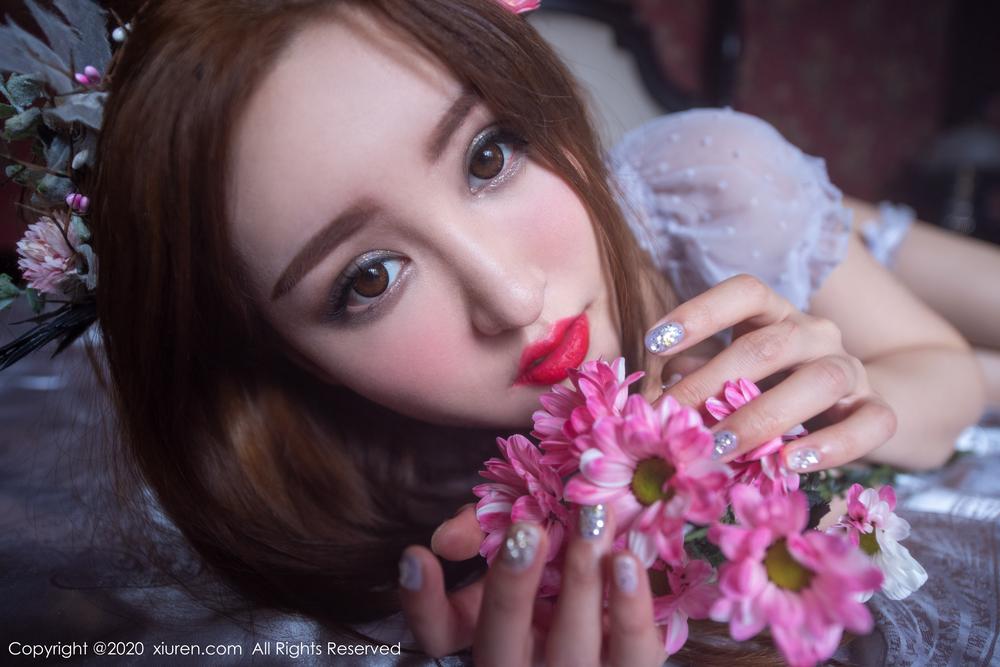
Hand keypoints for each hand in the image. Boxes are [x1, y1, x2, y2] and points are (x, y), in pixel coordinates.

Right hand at [399, 505, 666, 665]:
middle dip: (511, 587)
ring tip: (592, 521)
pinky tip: (626, 560)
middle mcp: (525, 664)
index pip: (437, 633)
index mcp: (488, 633)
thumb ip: (483, 528)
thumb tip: (449, 536)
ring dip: (580, 582)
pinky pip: (635, 651)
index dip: (421, 600)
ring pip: (572, 648)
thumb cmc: (557, 558)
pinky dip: (630, 607)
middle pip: (502, 644)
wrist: (620, 601)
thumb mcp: (514, 544)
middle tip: (527, 529)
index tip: (420, 554)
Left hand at [645, 274, 896, 471]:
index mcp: (776, 314)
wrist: (856, 407)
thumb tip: (651, 399)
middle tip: (672, 420)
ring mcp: (852, 369)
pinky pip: (869, 423)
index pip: (745, 292)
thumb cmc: (774, 388)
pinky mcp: (878, 410)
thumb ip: (697, 378)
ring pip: (820, 379)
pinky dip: (832, 445)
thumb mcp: (732, 377)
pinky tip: (791, 464)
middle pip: (770, 345)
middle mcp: (817, 333)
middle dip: (714, 383)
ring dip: (764, 416)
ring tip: (720, 448)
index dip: (700, 312)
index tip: (653, 343)